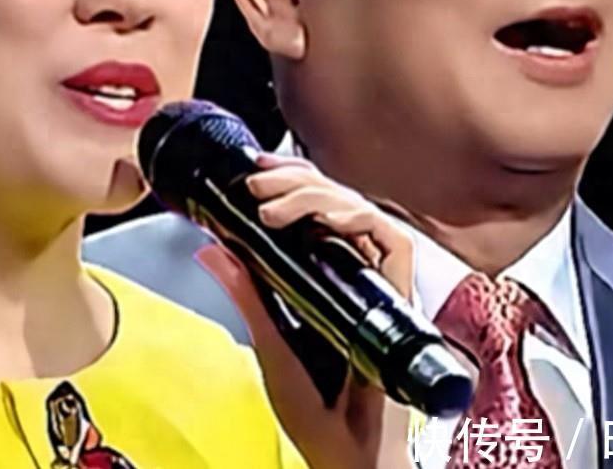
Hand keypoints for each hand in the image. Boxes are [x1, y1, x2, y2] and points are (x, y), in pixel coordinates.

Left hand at [192, 152, 415, 468]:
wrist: (348, 453)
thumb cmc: (319, 413)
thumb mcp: (269, 344)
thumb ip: (247, 295)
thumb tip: (210, 249)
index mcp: (328, 280)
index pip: (318, 210)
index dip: (292, 181)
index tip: (255, 171)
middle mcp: (358, 277)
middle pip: (338, 202)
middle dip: (295, 179)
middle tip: (257, 181)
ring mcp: (381, 287)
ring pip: (361, 210)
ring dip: (315, 194)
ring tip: (272, 203)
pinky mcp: (402, 300)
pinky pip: (394, 241)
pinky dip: (360, 219)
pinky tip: (323, 218)